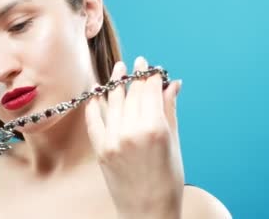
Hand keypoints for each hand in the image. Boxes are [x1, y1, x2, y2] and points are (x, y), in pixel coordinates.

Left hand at [85, 56, 183, 217]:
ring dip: (114, 84)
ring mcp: (112, 140)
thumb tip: (172, 84)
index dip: (148, 75)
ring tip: (116, 71)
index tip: (147, 64)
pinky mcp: (100, 149)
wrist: (148, 210)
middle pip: (131, 94)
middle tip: (133, 64)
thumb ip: (169, 110)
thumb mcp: (174, 142)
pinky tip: (98, 92)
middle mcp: (131, 131)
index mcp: (155, 128)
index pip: (149, 91)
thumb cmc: (168, 180)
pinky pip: (94, 119)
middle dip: (133, 76)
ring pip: (112, 102)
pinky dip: (95, 104)